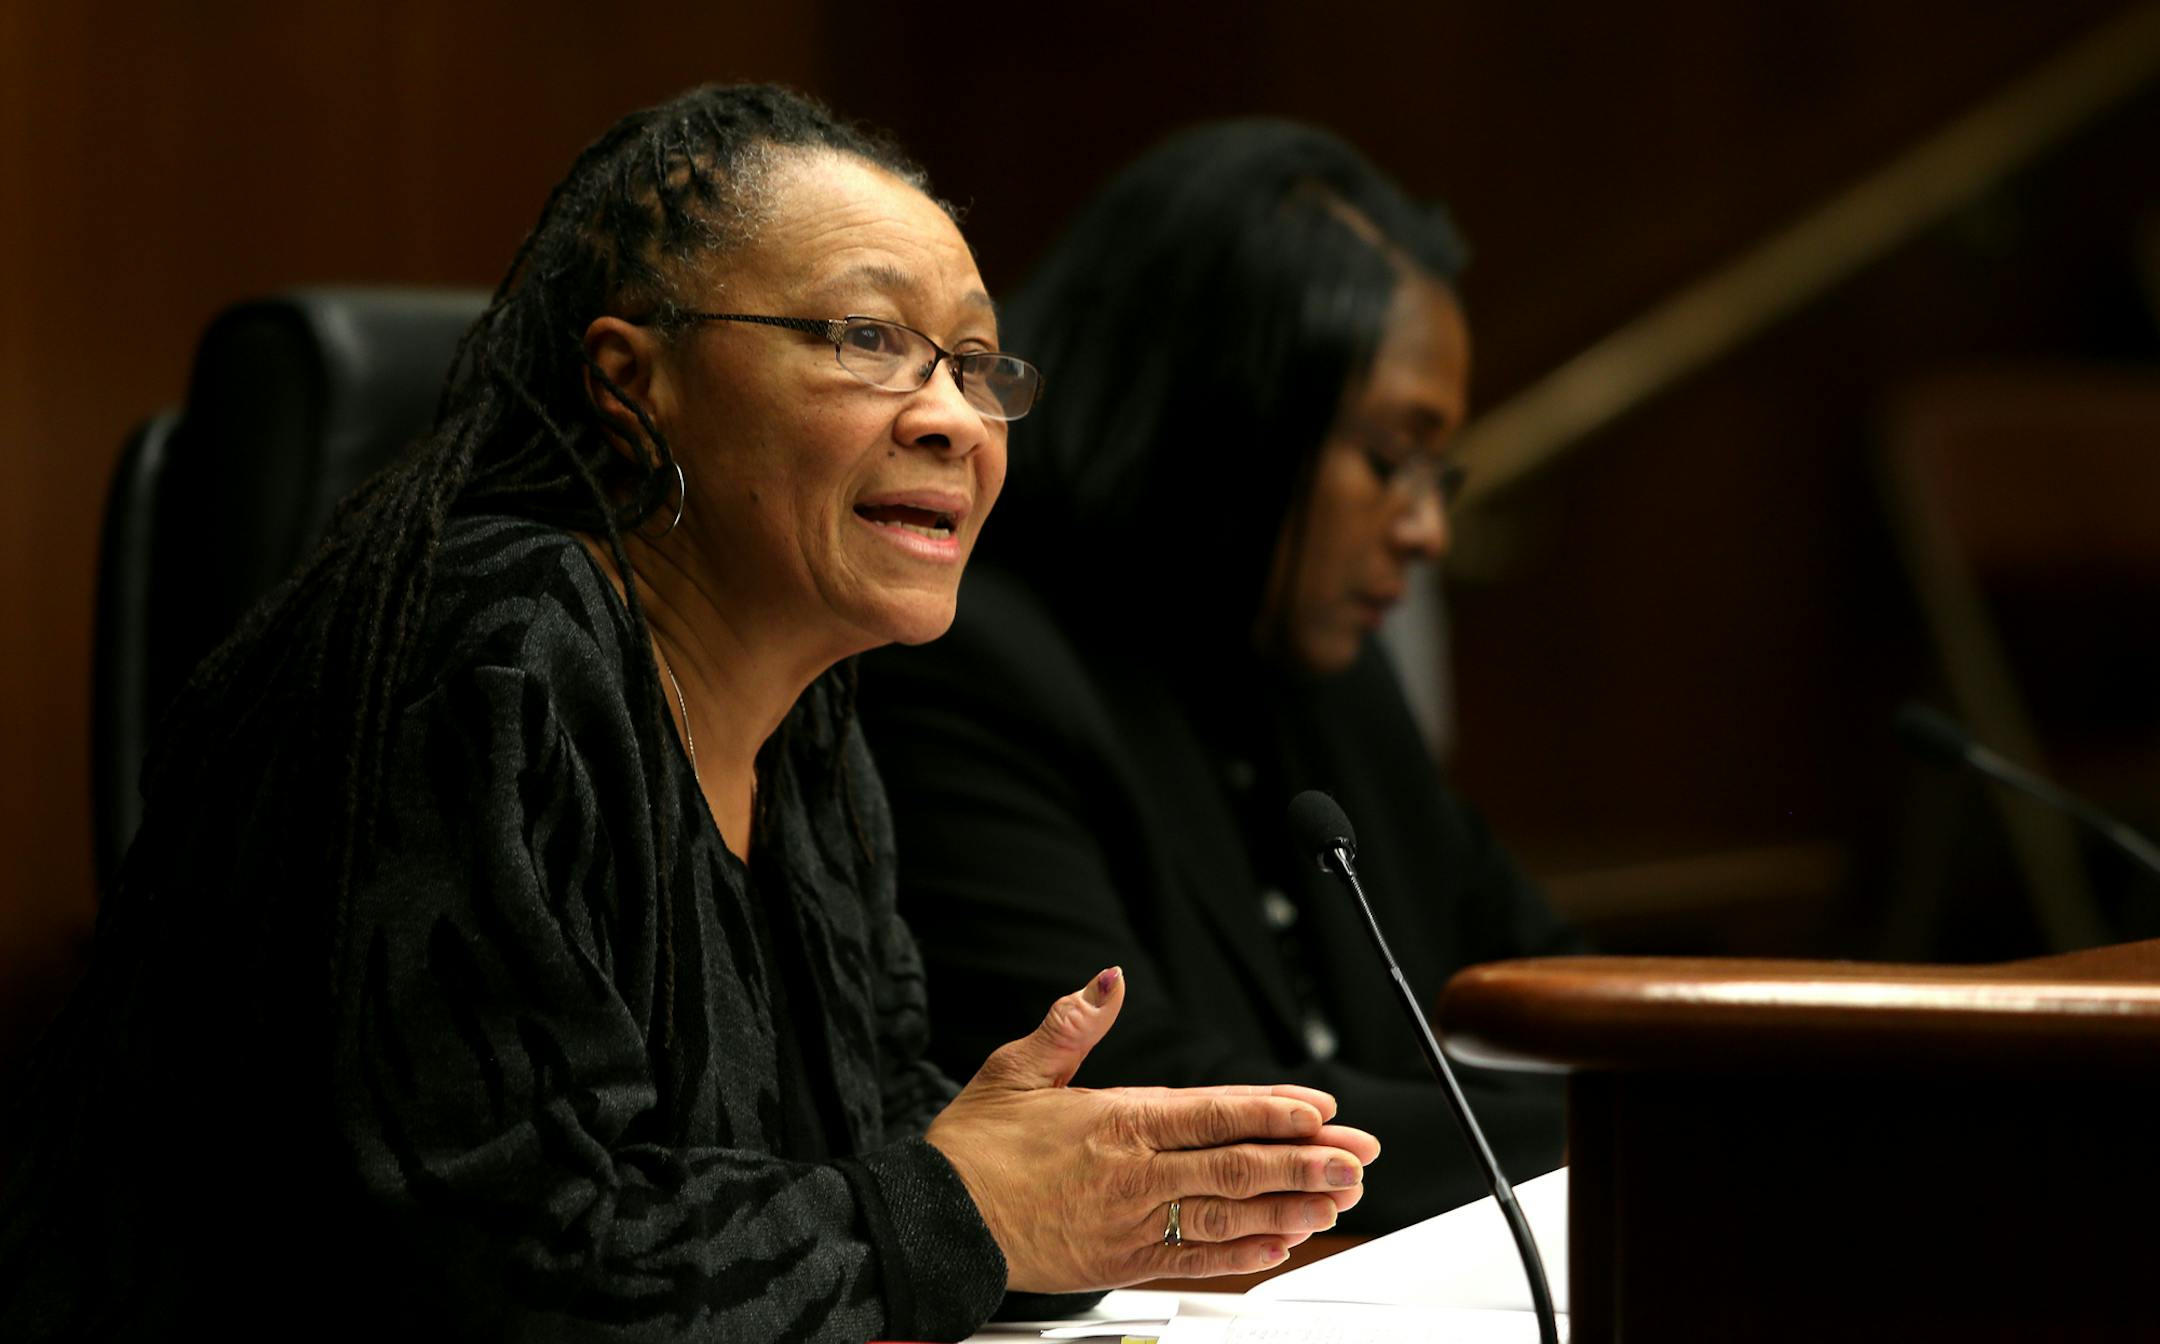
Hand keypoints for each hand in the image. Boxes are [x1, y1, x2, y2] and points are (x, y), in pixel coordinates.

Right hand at [924, 967, 1380, 1292]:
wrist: (937, 1223)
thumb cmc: (974, 1148)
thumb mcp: (1016, 1068)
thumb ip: (1072, 1023)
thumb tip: (1109, 980)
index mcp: (1115, 1120)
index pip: (1212, 1112)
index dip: (1272, 1111)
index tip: (1320, 1110)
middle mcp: (1134, 1174)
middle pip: (1236, 1166)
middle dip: (1305, 1160)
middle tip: (1358, 1156)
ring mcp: (1132, 1222)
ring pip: (1228, 1215)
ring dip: (1289, 1206)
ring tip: (1337, 1198)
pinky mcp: (1123, 1261)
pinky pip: (1196, 1259)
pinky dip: (1243, 1254)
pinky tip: (1279, 1245)